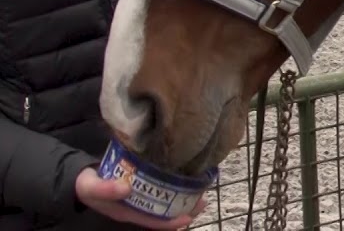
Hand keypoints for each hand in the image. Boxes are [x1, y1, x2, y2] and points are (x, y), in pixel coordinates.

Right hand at [75, 168, 206, 228]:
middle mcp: (137, 209)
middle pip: (164, 214)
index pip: (153, 222)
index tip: (188, 217)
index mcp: (127, 213)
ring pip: (166, 204)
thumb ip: (106, 189)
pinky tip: (186, 181)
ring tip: (200, 192)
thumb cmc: (87, 185)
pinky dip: (174, 189)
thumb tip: (126, 187)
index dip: (171, 222)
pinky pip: (161, 193)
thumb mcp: (91, 188)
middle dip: (184, 210)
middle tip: (202, 201)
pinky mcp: (142, 190)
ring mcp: (141, 201)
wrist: (82, 179)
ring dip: (183, 200)